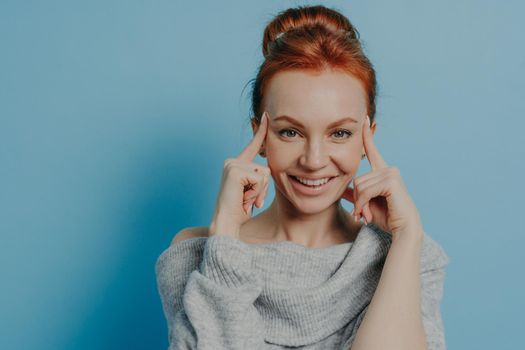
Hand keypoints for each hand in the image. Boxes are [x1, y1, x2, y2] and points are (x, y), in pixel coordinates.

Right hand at [209, 111, 270, 237]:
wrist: (226, 223)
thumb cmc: (239, 211)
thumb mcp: (253, 192)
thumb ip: (259, 179)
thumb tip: (267, 171)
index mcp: (236, 165)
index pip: (253, 146)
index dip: (261, 131)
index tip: (266, 115)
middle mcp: (232, 162)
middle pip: (266, 168)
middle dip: (263, 188)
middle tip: (248, 199)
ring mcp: (232, 165)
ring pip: (265, 174)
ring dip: (260, 192)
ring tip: (245, 200)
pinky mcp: (235, 171)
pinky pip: (260, 180)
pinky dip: (256, 193)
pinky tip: (243, 199)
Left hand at [341, 115, 422, 239]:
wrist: (403, 230)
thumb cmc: (387, 218)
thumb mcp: (366, 204)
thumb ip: (356, 195)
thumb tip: (342, 190)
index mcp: (383, 172)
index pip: (372, 151)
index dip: (367, 135)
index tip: (365, 118)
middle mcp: (388, 169)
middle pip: (357, 179)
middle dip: (357, 200)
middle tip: (363, 213)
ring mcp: (391, 173)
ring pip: (360, 186)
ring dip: (360, 204)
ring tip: (366, 214)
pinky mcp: (391, 181)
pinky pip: (366, 191)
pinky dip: (363, 204)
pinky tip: (369, 214)